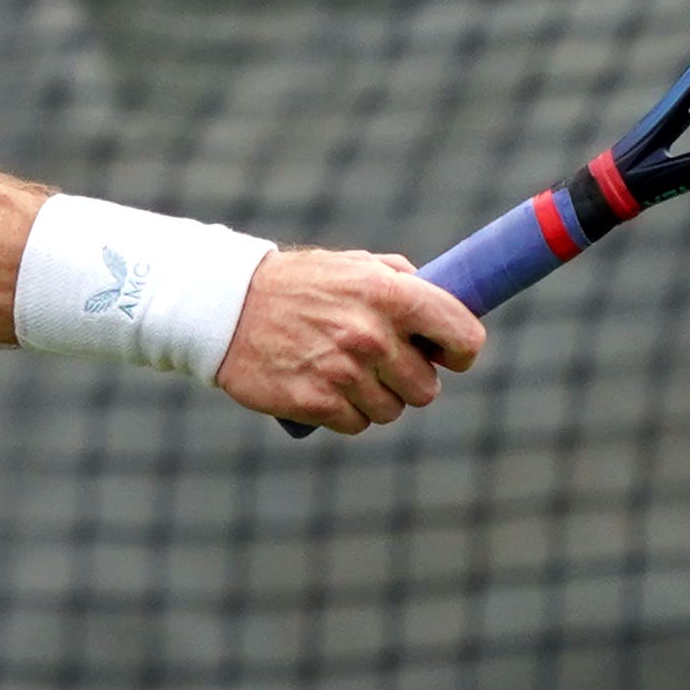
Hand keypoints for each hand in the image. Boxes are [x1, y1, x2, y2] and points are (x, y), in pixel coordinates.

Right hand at [216, 249, 482, 434]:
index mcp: (389, 294)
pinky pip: (357, 424)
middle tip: (382, 365)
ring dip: (376, 399)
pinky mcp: (315, 402)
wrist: (227, 308)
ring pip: (392, 411)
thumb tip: (448, 307)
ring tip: (347, 374)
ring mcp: (343, 372)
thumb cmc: (298, 285)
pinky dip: (346, 413)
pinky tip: (324, 388)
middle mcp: (370, 335)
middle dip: (409, 380)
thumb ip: (402, 281)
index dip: (462, 351)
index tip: (450, 355)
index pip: (463, 336)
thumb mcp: (353, 265)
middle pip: (427, 387)